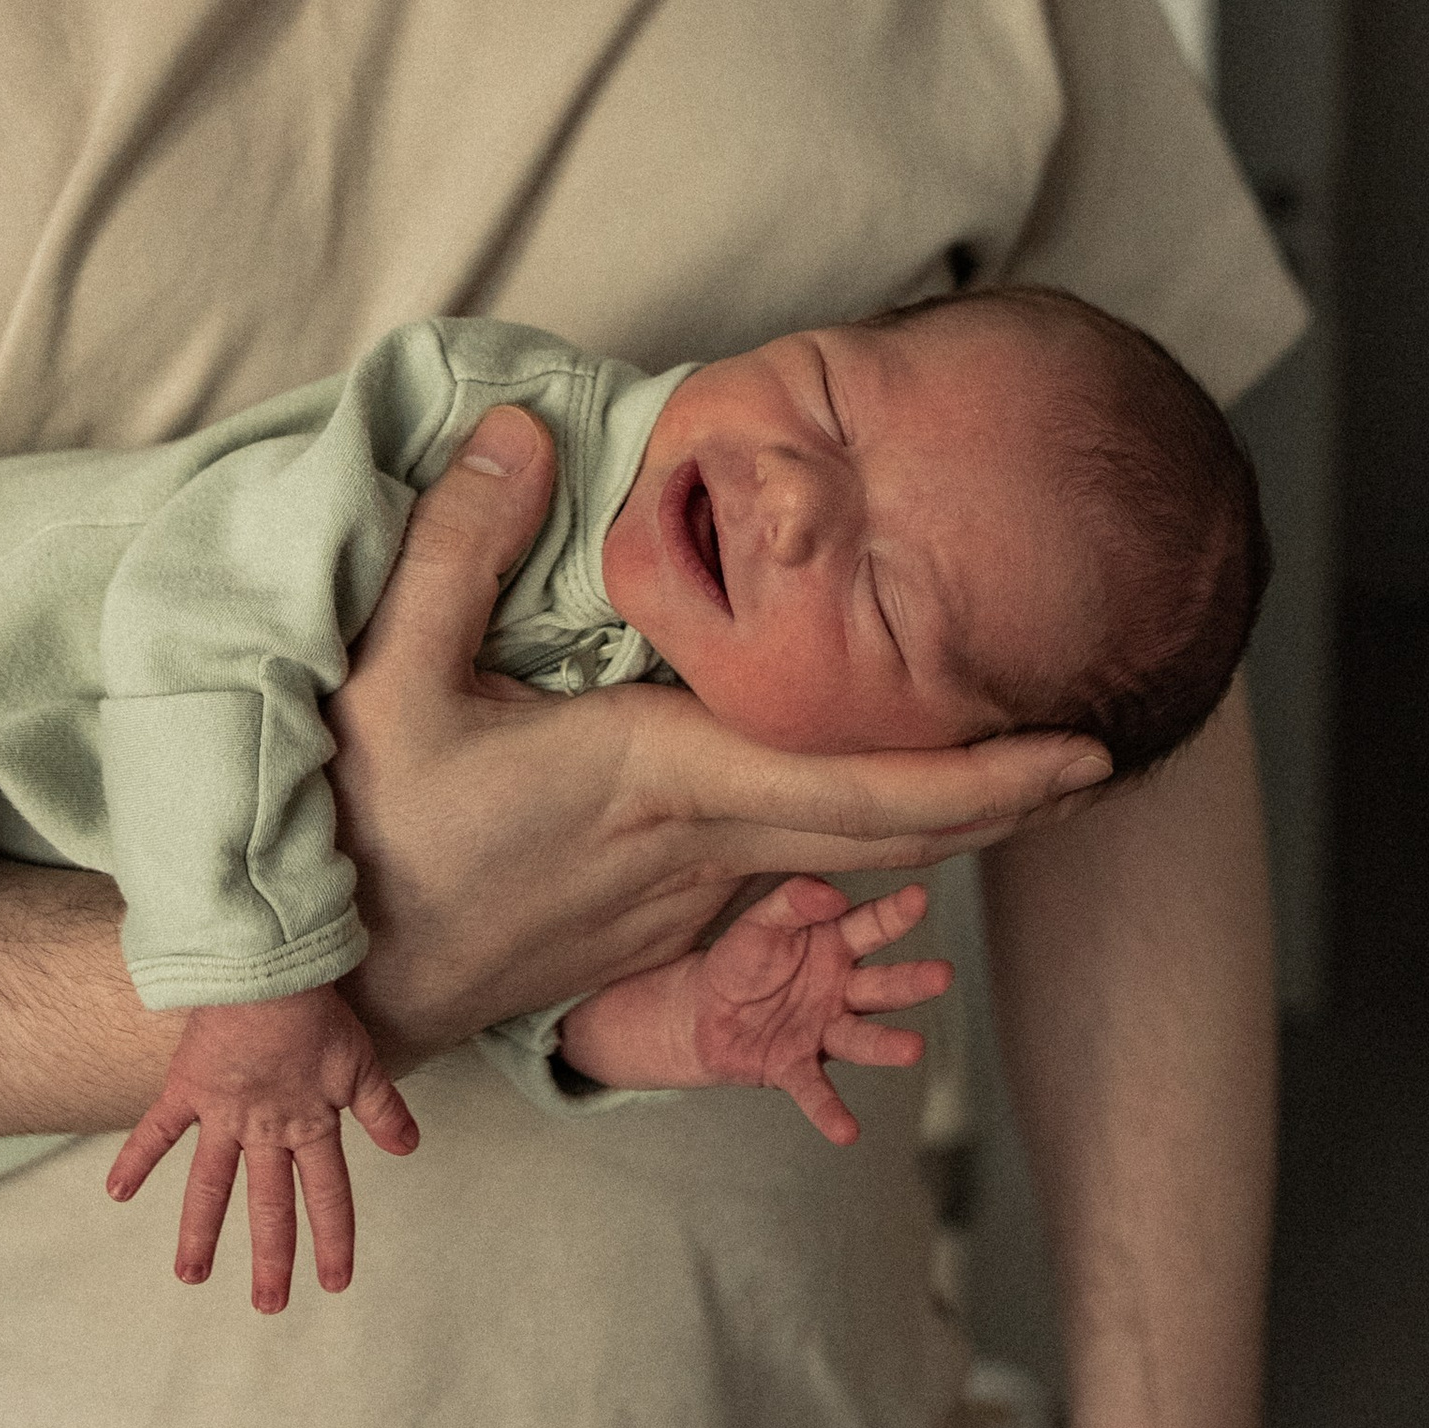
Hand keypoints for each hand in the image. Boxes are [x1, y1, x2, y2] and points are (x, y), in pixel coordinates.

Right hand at [105, 983, 419, 1310]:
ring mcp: (222, 1114)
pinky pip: (157, 1129)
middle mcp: (265, 1130)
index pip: (328, 1194)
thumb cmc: (317, 1010)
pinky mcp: (187, 1089)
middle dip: (272, 1257)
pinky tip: (115, 1192)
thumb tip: (411, 1149)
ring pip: (211, 1184)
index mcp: (311, 1124)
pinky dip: (135, 1158)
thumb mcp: (361, 1061)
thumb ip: (382, 1109)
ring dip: (201, 1232)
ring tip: (192, 1276)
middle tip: (269, 1306)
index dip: (333, 1239)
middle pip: (270, 1204)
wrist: (267, 969)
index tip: (334, 1283)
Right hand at [327, 408, 1105, 1063]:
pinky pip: (790, 875)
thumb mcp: (388, 682)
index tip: (1084, 751)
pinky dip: (859, 838)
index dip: (986, 777)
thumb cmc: (364, 842)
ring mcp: (686, 902)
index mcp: (663, 782)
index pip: (861, 786)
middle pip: (889, 832)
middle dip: (1002, 801)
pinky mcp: (658, 925)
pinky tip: (873, 801)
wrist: (329, 999)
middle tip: (1099, 756)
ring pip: (845, 860)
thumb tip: (527, 428)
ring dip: (935, 820)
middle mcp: (701, 853)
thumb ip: (459, 547)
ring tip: (1016, 769)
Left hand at [560, 877, 951, 1137]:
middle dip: (913, 982)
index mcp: (833, 946)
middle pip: (882, 986)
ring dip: (886, 1045)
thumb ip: (791, 902)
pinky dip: (831, 1112)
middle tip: (942, 974)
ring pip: (860, 1039)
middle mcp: (840, 991)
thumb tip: (830, 893)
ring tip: (913, 1048)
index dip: (894, 913)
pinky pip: (816, 1091)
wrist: (699, 1014)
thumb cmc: (739, 961)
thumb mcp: (758, 922)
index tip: (918, 897)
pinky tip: (847, 1132)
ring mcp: (822, 1032)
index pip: (870, 927)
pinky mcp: (796, 1069)